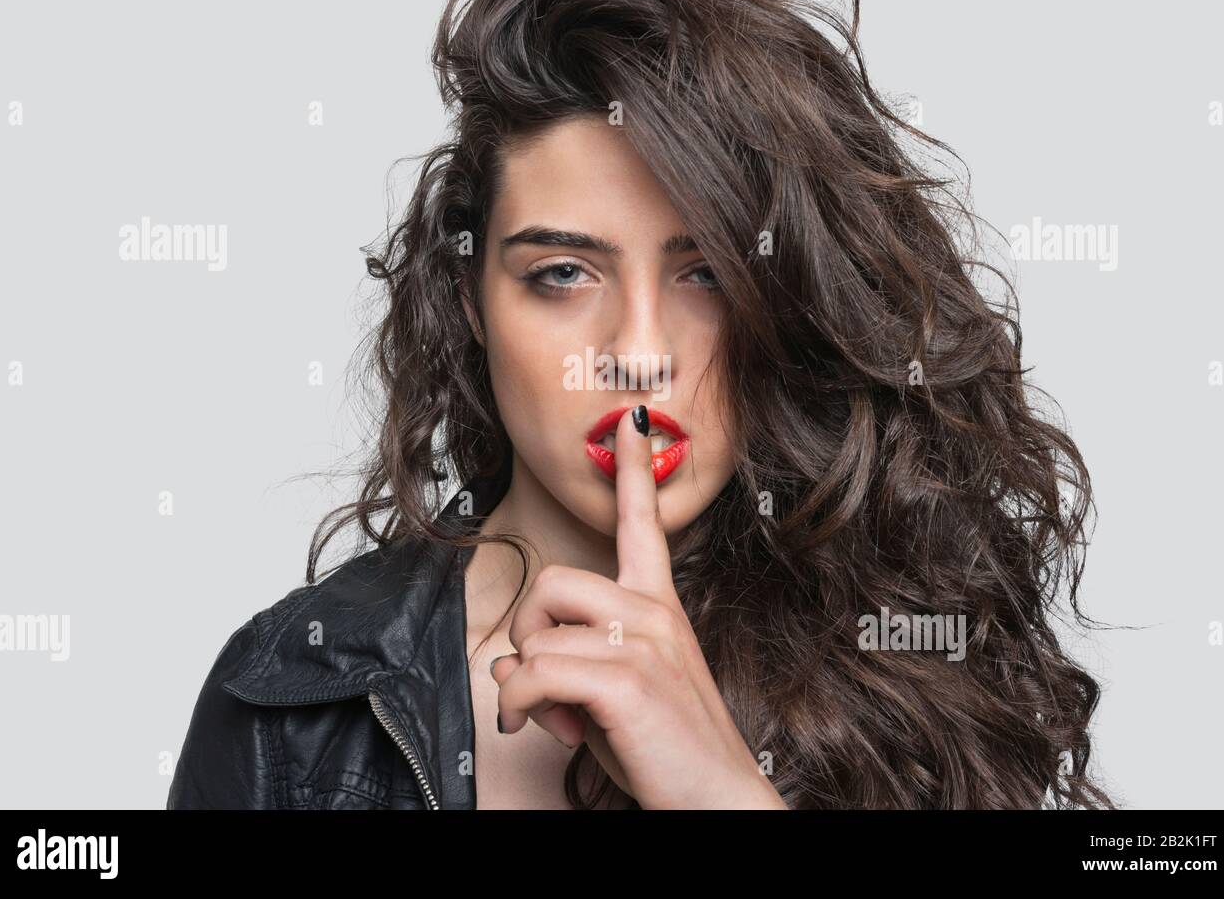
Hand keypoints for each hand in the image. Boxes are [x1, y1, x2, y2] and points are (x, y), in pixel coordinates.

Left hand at [490, 405, 786, 808]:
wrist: (718, 802)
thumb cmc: (668, 753)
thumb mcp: (614, 700)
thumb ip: (569, 668)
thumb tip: (505, 663)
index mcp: (660, 608)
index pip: (644, 525)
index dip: (632, 470)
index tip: (627, 422)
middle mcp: (655, 613)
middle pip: (551, 582)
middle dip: (529, 638)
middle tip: (547, 687)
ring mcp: (644, 642)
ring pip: (537, 636)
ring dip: (527, 685)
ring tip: (558, 719)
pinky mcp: (627, 680)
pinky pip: (535, 673)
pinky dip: (524, 708)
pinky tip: (549, 729)